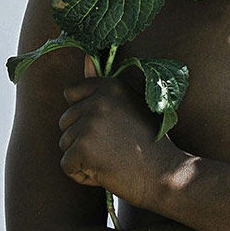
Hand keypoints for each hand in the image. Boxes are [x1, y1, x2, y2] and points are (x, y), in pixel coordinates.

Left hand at [58, 55, 183, 208]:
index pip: (70, 93)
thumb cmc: (150, 141)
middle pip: (65, 120)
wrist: (164, 173)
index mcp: (110, 85)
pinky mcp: (82, 148)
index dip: (83, 113)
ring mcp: (90, 122)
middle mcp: (98, 99)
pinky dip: (83, 175)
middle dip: (82, 137)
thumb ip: (103, 85)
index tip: (105, 124)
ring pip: (65, 143)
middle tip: (113, 145)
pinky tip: (106, 172)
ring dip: (83, 157)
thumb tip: (85, 56)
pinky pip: (67, 165)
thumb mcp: (130, 105)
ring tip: (112, 158)